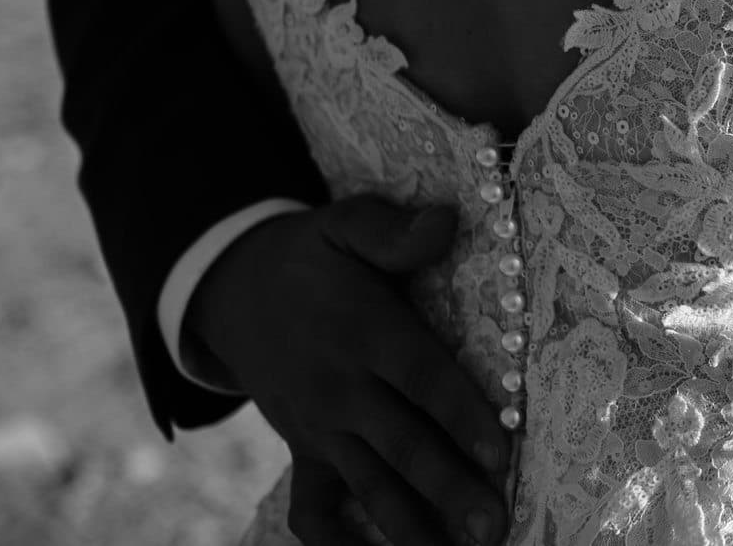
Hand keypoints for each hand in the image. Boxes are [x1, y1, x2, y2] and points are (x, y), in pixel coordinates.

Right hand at [189, 197, 510, 545]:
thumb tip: (448, 219)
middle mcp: (343, 388)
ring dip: (411, 526)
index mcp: (366, 332)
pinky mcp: (301, 450)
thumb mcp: (344, 224)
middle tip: (492, 525)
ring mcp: (319, 426)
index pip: (423, 378)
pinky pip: (313, 508)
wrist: (231, 288)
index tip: (501, 452)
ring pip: (370, 484)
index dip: (462, 415)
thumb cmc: (311, 255)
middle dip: (448, 488)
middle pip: (403, 444)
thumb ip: (393, 230)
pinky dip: (335, 543)